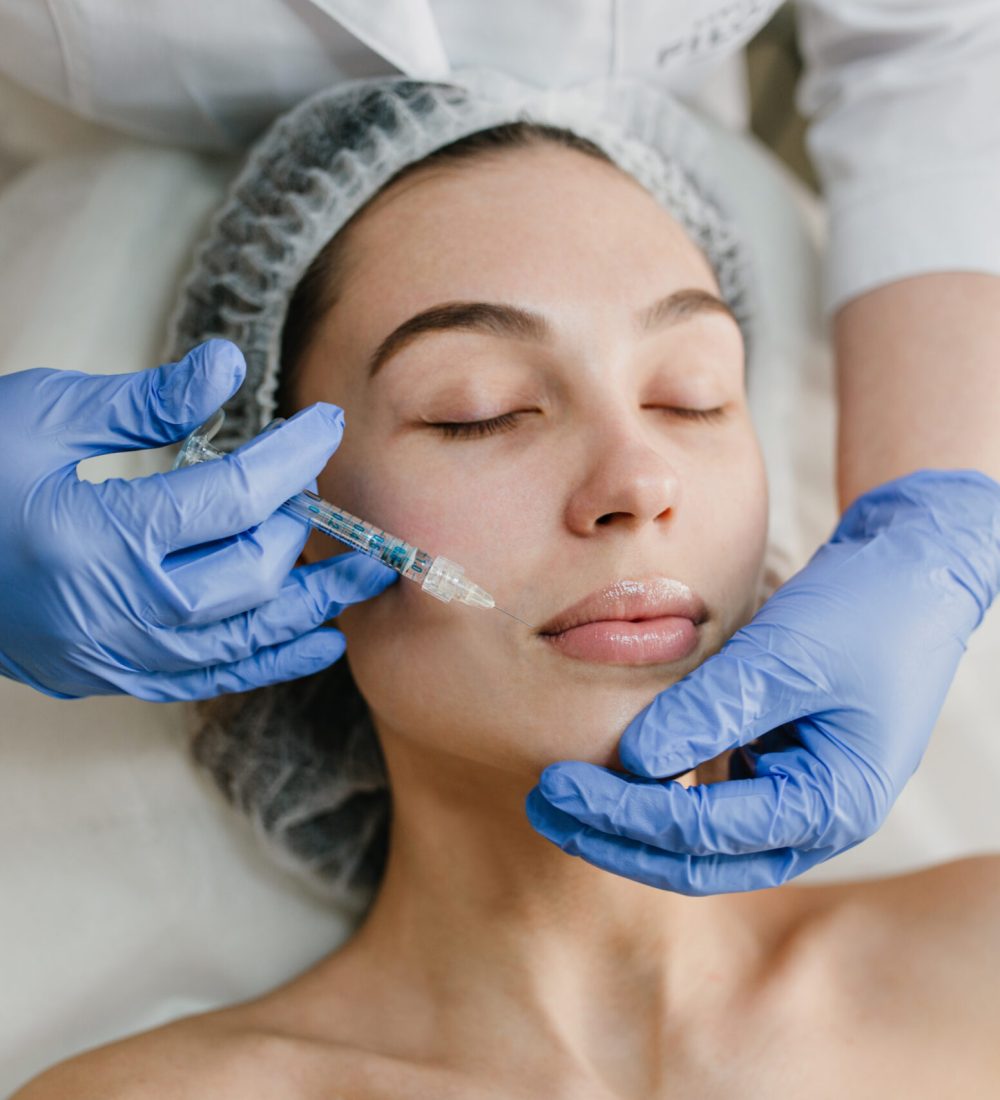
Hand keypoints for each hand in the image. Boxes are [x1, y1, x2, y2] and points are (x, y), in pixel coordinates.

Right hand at [0, 340, 396, 700]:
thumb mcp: (42, 414)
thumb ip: (147, 401)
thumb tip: (230, 365)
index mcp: (97, 535)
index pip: (235, 498)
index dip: (293, 455)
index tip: (325, 424)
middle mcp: (114, 610)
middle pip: (251, 574)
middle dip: (304, 530)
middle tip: (329, 494)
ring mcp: (111, 654)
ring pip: (243, 639)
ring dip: (313, 607)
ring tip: (369, 579)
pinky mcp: (106, 675)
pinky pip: (207, 679)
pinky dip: (268, 661)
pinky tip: (315, 643)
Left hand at [526, 469, 999, 894]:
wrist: (915, 569)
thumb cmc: (866, 609)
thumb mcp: (785, 656)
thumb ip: (710, 712)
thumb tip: (633, 762)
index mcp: (832, 806)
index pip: (705, 834)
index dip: (622, 815)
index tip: (558, 784)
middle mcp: (816, 818)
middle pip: (698, 859)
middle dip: (615, 837)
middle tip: (543, 805)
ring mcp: (798, 796)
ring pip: (700, 840)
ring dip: (631, 824)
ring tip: (561, 798)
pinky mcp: (780, 765)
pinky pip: (710, 800)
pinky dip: (660, 794)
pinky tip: (612, 775)